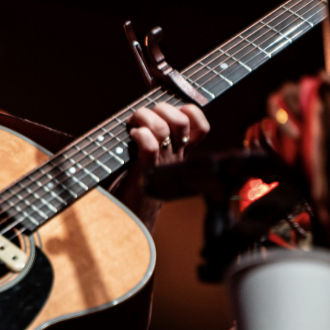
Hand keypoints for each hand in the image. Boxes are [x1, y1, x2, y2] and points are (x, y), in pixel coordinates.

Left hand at [115, 103, 209, 224]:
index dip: (189, 111)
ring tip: (134, 126)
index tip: (169, 111)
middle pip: (182, 119)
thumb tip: (144, 111)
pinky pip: (150, 145)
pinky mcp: (146, 172)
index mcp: (180, 153)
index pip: (200, 125)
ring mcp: (163, 164)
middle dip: (161, 108)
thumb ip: (151, 137)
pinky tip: (132, 137)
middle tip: (144, 118)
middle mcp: (175, 157)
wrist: (129, 220)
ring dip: (145, 118)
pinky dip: (140, 134)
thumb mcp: (148, 159)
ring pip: (164, 127)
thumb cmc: (134, 186)